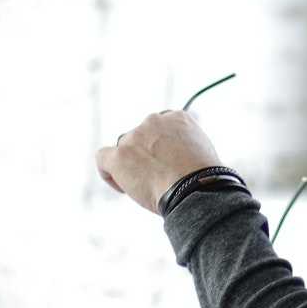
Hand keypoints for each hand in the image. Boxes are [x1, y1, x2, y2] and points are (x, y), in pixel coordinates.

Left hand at [95, 110, 223, 212]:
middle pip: (140, 137)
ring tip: (146, 188)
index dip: (161, 146)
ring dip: (130, 165)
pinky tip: (123, 188)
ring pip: (124, 149)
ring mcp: (134, 137)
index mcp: (177, 118)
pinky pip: (103, 158)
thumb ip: (188, 145)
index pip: (160, 128)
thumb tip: (181, 153)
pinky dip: (109, 173)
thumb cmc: (203, 179)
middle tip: (158, 177)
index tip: (167, 163)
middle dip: (145, 155)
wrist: (194, 190)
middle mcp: (153, 121)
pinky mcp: (119, 155)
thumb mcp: (204, 153)